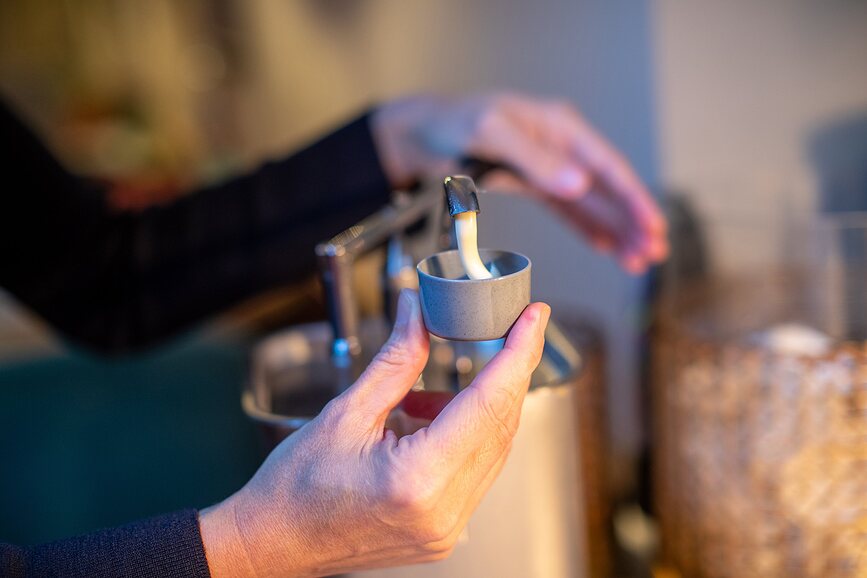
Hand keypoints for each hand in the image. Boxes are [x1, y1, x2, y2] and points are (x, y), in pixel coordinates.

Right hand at [200, 290, 549, 577]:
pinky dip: (464, 435)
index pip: (489, 403)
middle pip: (501, 425)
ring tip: (429, 391)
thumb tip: (418, 313)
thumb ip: (397, 361)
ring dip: (480, 405)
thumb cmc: (296, 488)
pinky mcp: (444, 532)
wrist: (274, 542)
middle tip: (506, 331)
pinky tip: (427, 420)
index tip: (533, 318)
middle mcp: (444, 511)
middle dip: (507, 372)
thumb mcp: (346, 412)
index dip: (517, 353)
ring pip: (493, 449)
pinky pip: (475, 471)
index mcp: (419, 479)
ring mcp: (448, 528)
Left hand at [371, 93, 667, 272]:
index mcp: (559, 127)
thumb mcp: (491, 133)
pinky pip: (568, 210)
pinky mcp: (534, 184)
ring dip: (615, 230)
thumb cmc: (455, 121)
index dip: (633, 198)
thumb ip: (535, 159)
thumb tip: (578, 185)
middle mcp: (560, 147)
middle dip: (632, 221)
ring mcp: (549, 167)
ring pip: (591, 203)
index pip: (607, 167)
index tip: (653, 225)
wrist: (425, 133)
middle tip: (652, 253)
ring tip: (636, 260)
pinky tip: (605, 247)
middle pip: (606, 188)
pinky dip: (587, 228)